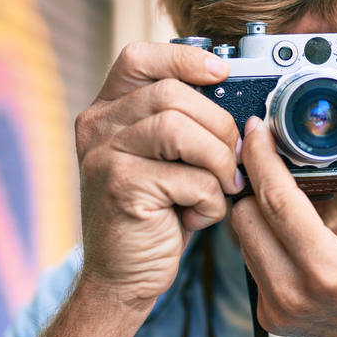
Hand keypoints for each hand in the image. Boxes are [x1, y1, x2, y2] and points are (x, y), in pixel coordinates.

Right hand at [75, 42, 242, 311]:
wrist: (121, 278)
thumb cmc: (154, 217)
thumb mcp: (163, 161)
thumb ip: (183, 125)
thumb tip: (239, 102)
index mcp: (107, 112)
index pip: (139, 58)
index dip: (184, 57)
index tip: (222, 72)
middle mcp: (97, 127)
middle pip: (171, 93)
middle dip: (219, 125)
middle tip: (235, 159)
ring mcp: (104, 156)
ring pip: (181, 129)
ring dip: (219, 161)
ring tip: (222, 188)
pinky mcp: (122, 188)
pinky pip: (189, 177)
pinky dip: (210, 200)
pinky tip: (199, 217)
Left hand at [231, 84, 336, 336]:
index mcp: (326, 271)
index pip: (276, 201)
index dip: (261, 157)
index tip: (257, 127)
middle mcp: (292, 297)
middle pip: (246, 217)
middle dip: (254, 181)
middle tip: (269, 153)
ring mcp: (277, 311)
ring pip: (241, 238)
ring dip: (257, 209)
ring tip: (282, 189)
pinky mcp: (270, 318)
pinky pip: (250, 262)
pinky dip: (263, 237)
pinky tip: (287, 227)